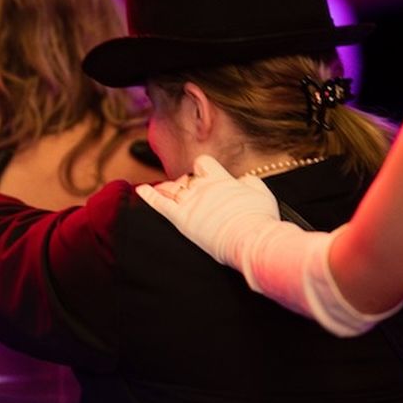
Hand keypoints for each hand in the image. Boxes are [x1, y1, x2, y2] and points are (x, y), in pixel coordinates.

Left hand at [136, 155, 283, 268]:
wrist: (250, 239)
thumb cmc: (259, 219)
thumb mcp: (261, 192)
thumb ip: (249, 182)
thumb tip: (244, 180)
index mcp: (221, 179)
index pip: (205, 163)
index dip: (203, 168)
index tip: (205, 176)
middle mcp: (203, 187)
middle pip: (187, 177)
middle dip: (187, 182)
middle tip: (191, 193)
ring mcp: (190, 202)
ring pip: (172, 188)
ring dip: (167, 188)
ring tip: (163, 189)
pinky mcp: (182, 219)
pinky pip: (160, 204)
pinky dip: (149, 196)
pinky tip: (141, 190)